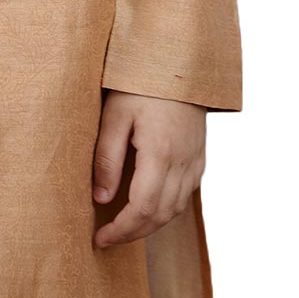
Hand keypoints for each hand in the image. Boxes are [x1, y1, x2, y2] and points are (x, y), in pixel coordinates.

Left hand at [92, 89, 205, 248]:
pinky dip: (166, 209)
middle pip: (160, 216)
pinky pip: (185, 195)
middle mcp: (183, 163)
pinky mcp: (199, 156)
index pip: (141, 209)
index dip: (120, 230)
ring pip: (175, 210)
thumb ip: (108, 157)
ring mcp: (195, 160)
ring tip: (123, 227)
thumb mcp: (115, 113)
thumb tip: (100, 198)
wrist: (179, 58)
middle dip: (132, 234)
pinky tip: (148, 206)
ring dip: (150, 225)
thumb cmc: (141, 81)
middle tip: (107, 238)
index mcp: (160, 153)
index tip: (99, 239)